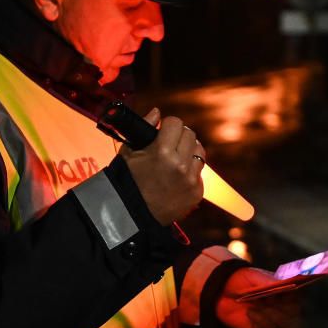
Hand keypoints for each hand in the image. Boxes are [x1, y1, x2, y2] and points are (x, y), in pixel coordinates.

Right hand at [122, 108, 205, 224]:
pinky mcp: (197, 192)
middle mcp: (181, 165)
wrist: (132, 215)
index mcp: (163, 152)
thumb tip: (157, 112)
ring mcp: (191, 180)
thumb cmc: (127, 181)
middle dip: (179, 136)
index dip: (168, 125)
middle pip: (190, 135)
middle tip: (169, 144)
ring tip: (175, 159)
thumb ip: (144, 127)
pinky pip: (200, 172)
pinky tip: (176, 177)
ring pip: (199, 152)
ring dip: (189, 151)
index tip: (163, 131)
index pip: (176, 123)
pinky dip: (190, 171)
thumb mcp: (129, 152)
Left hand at [216, 267, 300, 327]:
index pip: (298, 293)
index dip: (295, 293)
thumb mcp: (252, 277)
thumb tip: (283, 284)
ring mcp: (272, 318)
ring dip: (270, 314)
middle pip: (293, 312)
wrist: (219, 293)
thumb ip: (268, 281)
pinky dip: (259, 320)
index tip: (285, 290)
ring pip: (283, 323)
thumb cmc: (240, 281)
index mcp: (283, 289)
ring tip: (255, 304)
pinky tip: (250, 312)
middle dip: (282, 306)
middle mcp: (281, 305)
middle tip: (268, 298)